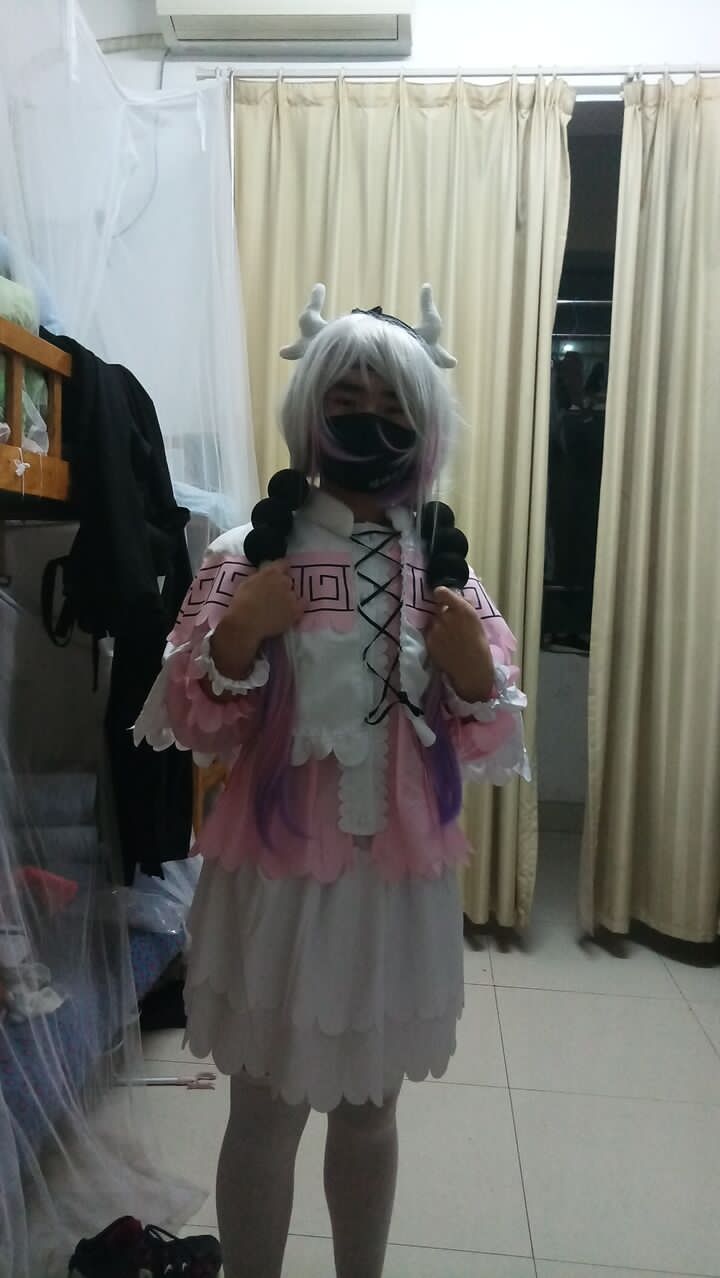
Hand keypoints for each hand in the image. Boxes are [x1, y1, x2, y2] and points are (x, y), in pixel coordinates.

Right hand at [210, 561, 303, 681]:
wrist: (246, 621)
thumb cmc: (241, 602)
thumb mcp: (247, 582)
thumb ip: (259, 576)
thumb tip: (264, 574)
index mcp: (272, 572)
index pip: (283, 563)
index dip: (280, 568)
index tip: (278, 573)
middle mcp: (284, 581)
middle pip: (288, 580)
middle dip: (282, 585)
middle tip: (273, 594)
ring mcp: (291, 596)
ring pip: (293, 593)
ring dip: (288, 597)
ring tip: (278, 607)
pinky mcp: (295, 611)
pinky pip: (303, 605)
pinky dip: (298, 606)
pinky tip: (291, 611)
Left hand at [426, 587, 493, 702]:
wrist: (471, 668)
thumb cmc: (479, 644)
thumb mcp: (477, 622)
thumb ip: (466, 606)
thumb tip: (459, 596)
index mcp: (461, 609)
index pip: (441, 592)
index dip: (441, 594)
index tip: (443, 597)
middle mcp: (446, 616)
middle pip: (438, 607)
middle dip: (443, 612)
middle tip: (451, 624)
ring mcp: (435, 628)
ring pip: (433, 621)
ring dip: (438, 625)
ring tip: (449, 637)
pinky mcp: (429, 640)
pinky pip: (430, 633)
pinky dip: (435, 636)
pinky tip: (445, 645)